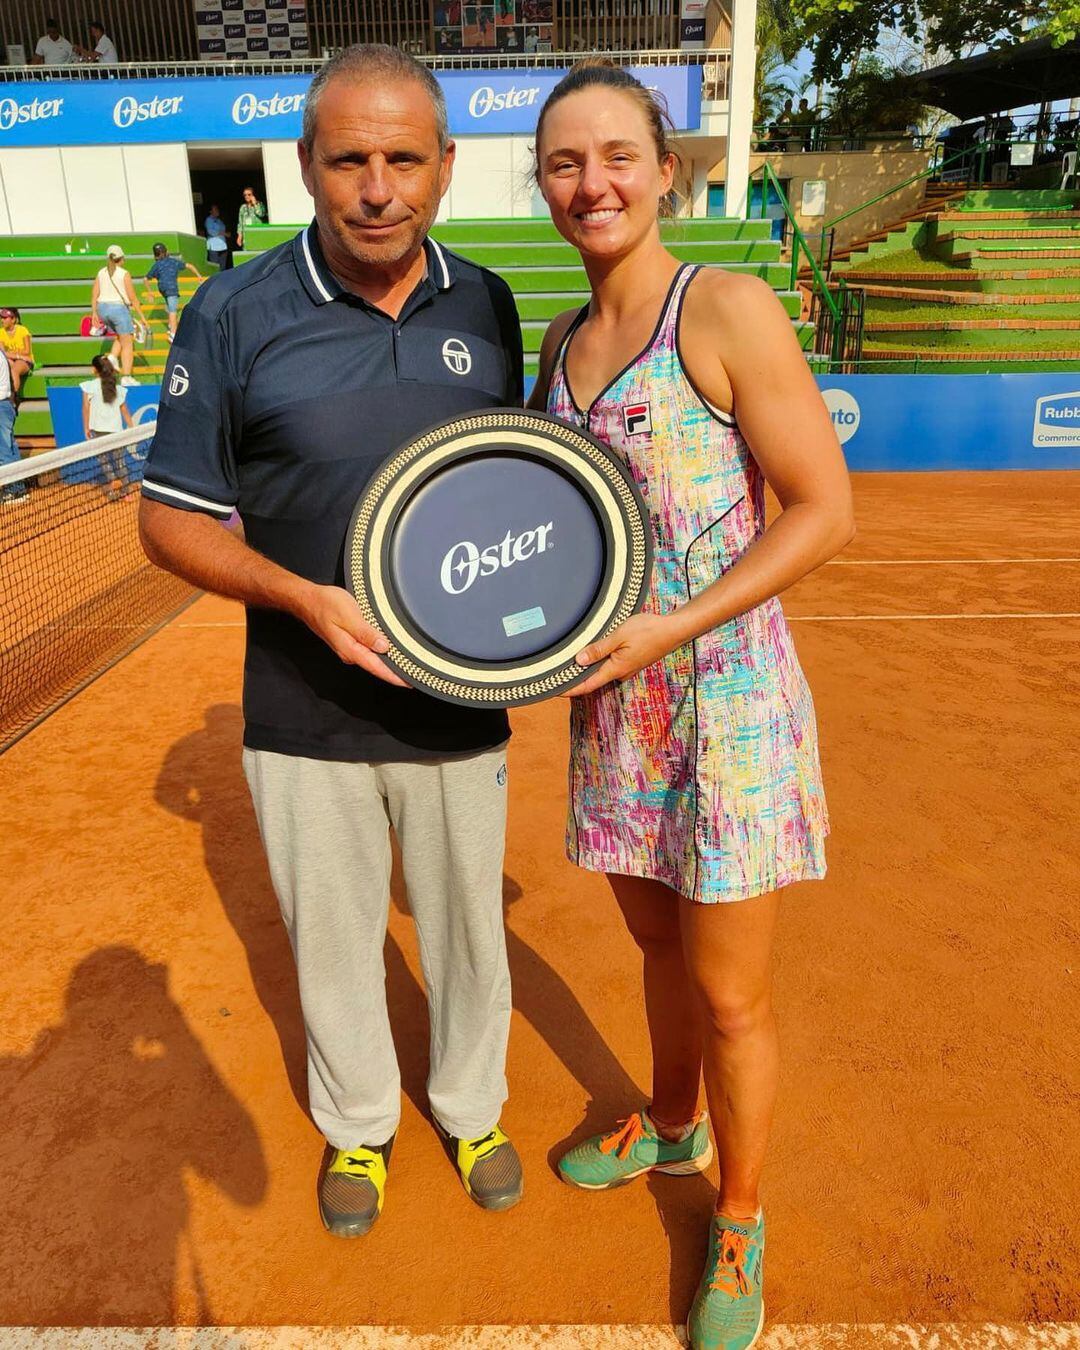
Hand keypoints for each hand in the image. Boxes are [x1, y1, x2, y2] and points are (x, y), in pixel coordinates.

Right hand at [298, 584, 407, 686]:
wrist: (308, 600)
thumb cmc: (326, 604)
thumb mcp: (349, 616)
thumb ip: (365, 633)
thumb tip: (383, 647)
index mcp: (351, 649)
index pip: (377, 668)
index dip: (395, 676)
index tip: (410, 682)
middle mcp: (350, 653)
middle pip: (377, 667)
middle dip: (395, 673)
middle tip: (416, 675)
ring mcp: (349, 648)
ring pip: (373, 660)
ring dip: (389, 663)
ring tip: (408, 666)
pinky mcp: (350, 641)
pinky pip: (369, 651)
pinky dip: (381, 654)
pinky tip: (391, 652)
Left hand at [563, 612, 682, 696]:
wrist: (673, 630)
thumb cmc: (648, 630)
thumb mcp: (619, 635)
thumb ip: (599, 649)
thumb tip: (579, 660)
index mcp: (616, 669)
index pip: (587, 685)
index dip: (570, 689)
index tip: (554, 691)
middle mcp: (621, 673)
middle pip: (593, 678)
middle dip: (576, 676)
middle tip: (556, 671)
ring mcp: (627, 668)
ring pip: (602, 670)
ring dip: (588, 667)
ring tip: (571, 659)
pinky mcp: (632, 661)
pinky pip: (611, 664)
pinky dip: (599, 660)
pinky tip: (594, 651)